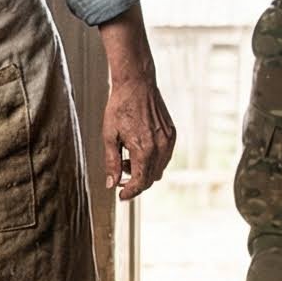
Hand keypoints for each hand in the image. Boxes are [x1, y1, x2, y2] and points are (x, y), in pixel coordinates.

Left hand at [103, 70, 175, 202]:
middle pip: (151, 178)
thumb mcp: (110, 136)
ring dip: (144, 171)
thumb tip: (111, 183)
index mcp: (144, 149)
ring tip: (127, 159)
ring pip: (159, 169)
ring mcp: (169, 140)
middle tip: (119, 178)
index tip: (120, 196)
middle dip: (135, 182)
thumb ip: (112, 162)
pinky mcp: (172, 134)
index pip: (140, 181)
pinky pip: (165, 156)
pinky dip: (152, 160)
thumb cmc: (120, 107)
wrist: (137, 84)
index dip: (129, 192)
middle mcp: (160, 147)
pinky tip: (138, 150)